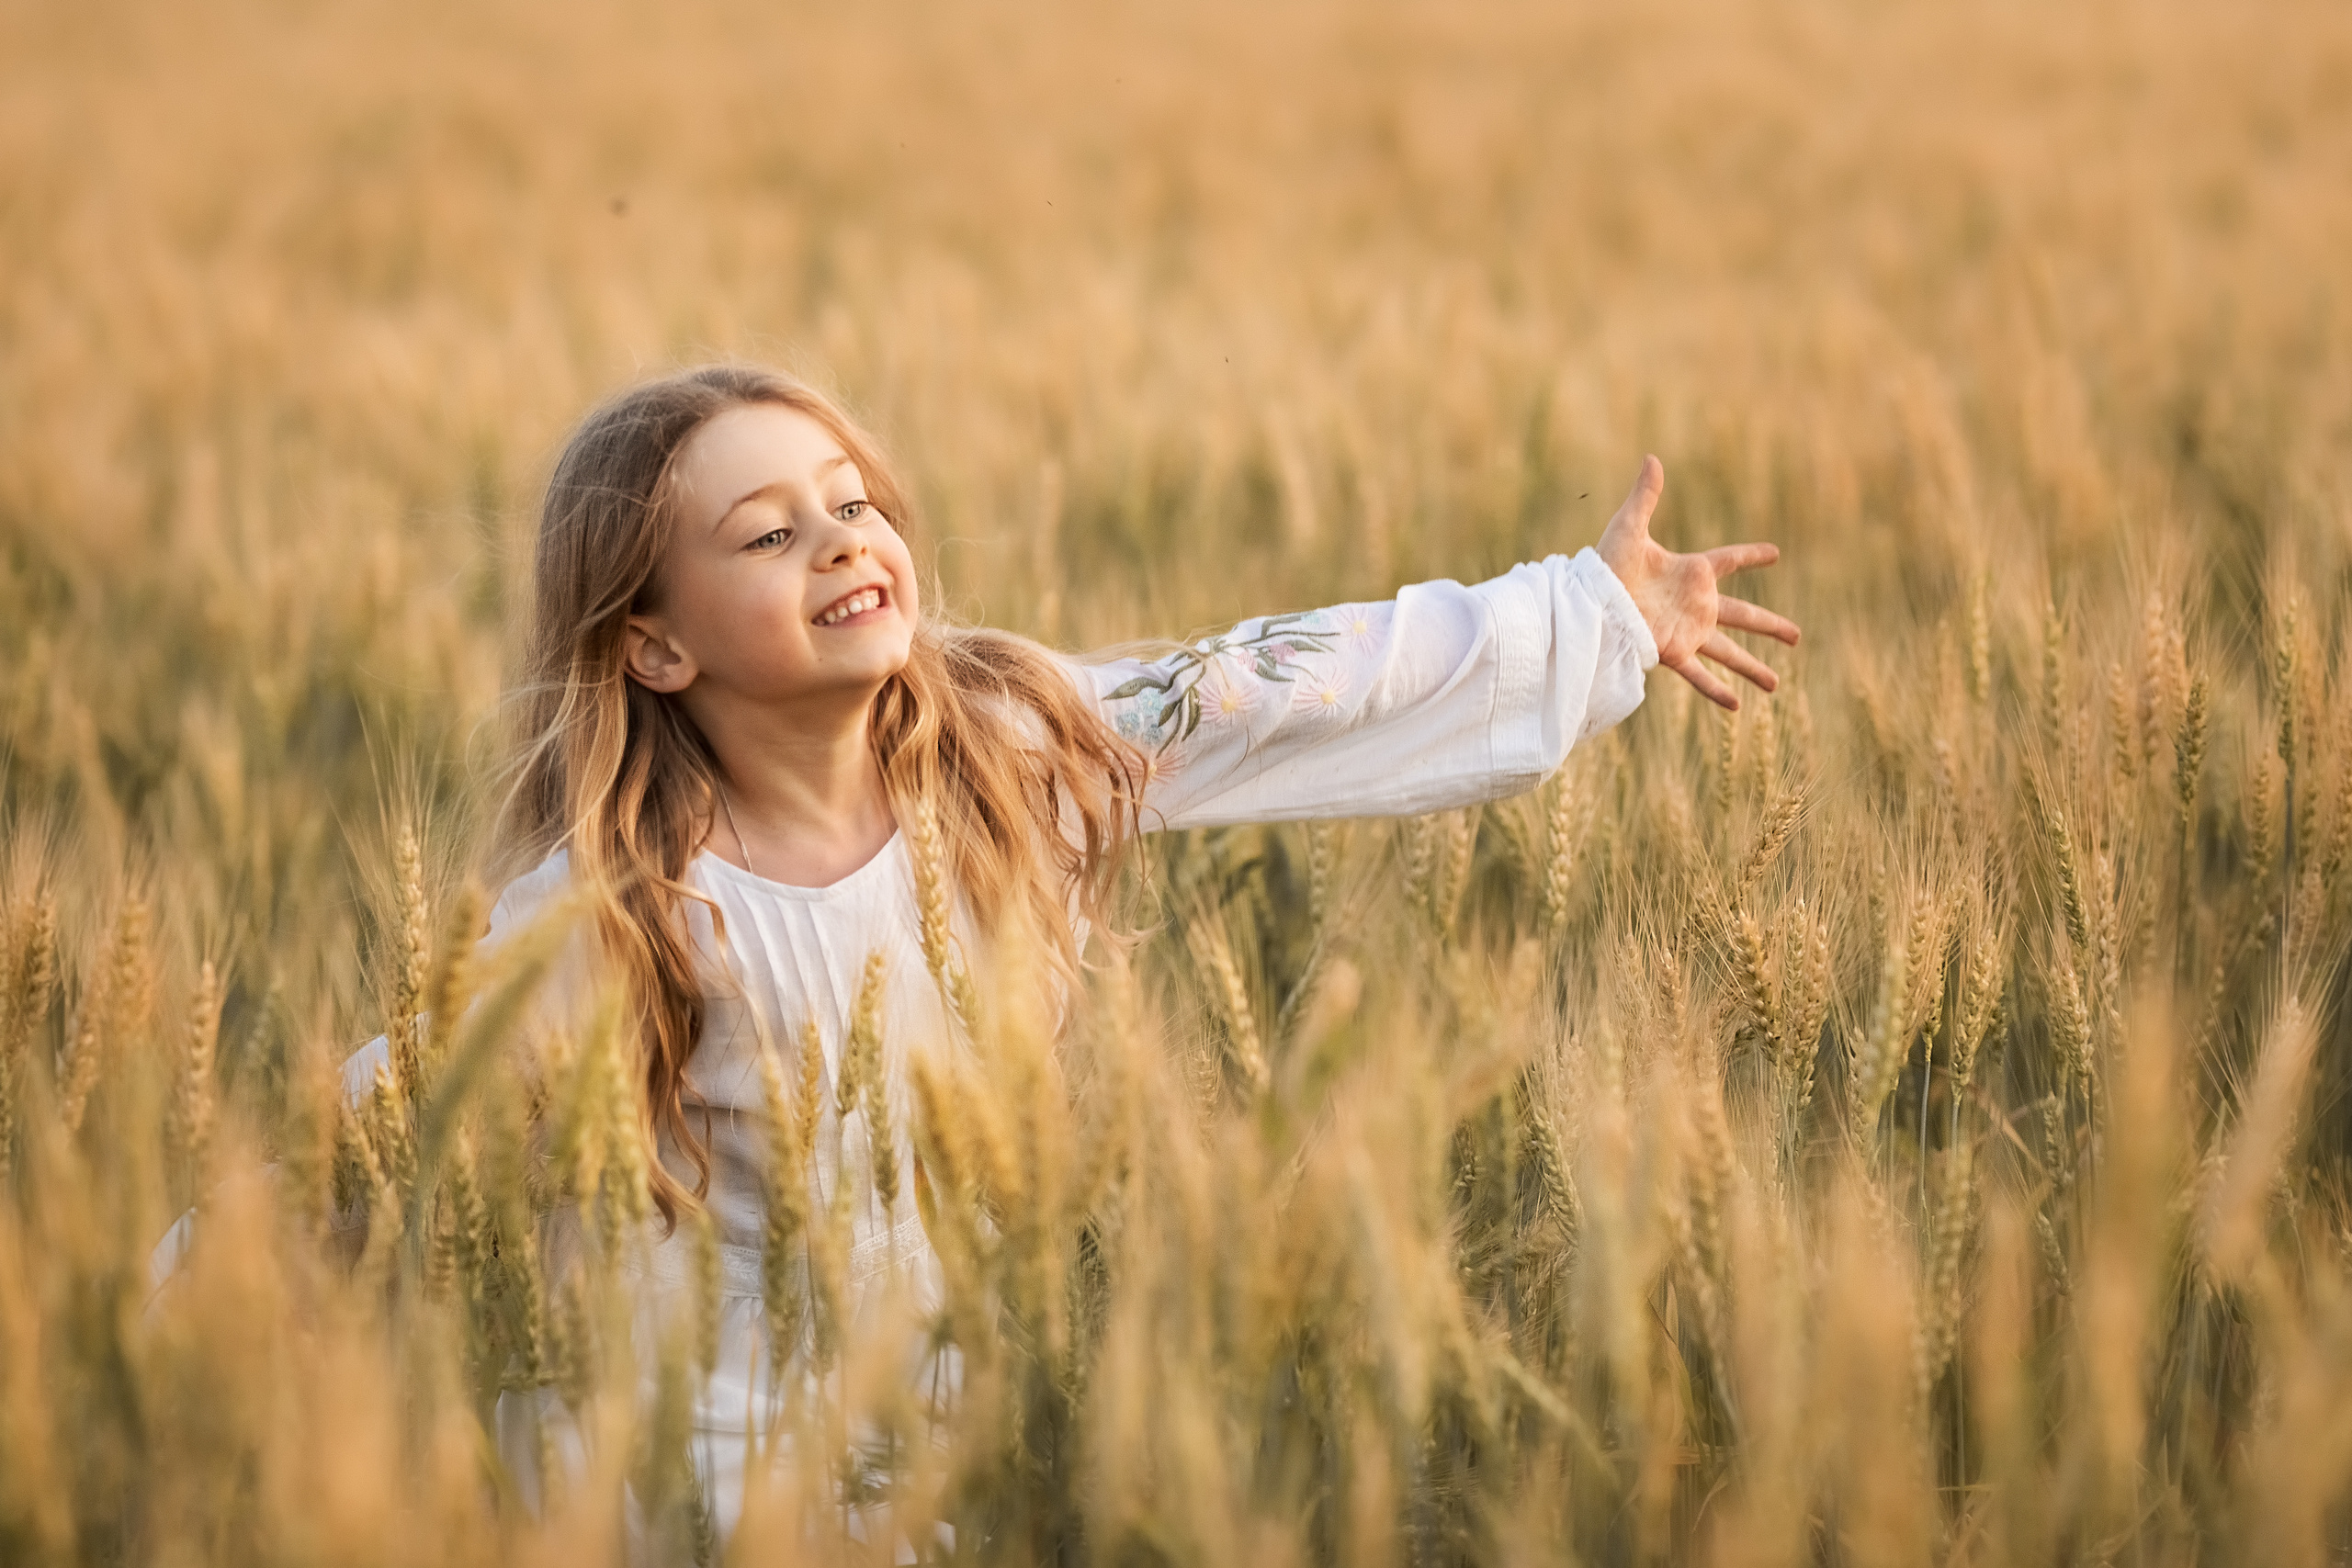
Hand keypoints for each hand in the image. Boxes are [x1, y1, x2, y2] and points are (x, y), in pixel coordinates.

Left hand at [1595, 455, 1798, 711]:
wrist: (1587, 602)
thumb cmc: (1605, 565)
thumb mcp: (1628, 528)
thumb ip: (1645, 496)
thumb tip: (1652, 457)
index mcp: (1691, 572)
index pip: (1730, 560)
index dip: (1751, 556)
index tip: (1773, 554)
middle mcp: (1695, 605)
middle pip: (1743, 616)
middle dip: (1770, 626)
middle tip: (1797, 636)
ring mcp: (1686, 632)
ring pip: (1729, 652)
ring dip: (1753, 668)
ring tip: (1776, 684)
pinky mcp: (1672, 652)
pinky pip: (1700, 675)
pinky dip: (1717, 690)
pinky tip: (1736, 706)